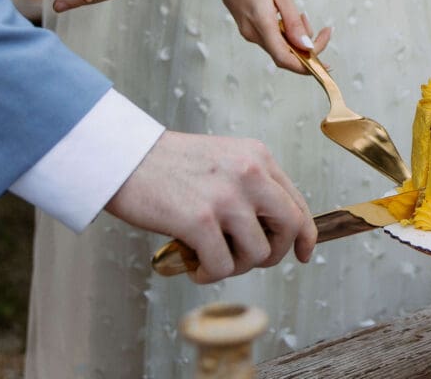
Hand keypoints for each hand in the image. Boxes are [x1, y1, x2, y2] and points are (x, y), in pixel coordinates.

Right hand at [106, 131, 315, 282]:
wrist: (126, 158)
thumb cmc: (170, 164)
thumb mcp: (224, 159)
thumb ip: (251, 184)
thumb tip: (272, 228)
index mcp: (258, 156)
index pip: (297, 202)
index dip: (304, 235)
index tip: (303, 253)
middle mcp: (250, 172)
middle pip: (289, 227)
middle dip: (273, 253)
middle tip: (245, 258)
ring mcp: (227, 196)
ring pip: (257, 253)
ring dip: (236, 266)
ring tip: (211, 257)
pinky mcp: (200, 220)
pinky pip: (223, 266)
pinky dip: (209, 274)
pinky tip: (194, 263)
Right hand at [209, 0, 331, 73]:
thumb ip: (293, 22)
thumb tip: (307, 46)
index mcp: (261, 26)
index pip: (285, 59)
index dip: (307, 66)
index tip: (325, 61)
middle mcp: (253, 34)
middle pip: (284, 54)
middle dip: (305, 46)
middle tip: (319, 26)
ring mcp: (248, 32)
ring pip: (279, 46)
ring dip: (295, 37)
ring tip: (300, 14)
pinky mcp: (247, 27)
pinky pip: (271, 38)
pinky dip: (285, 32)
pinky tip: (286, 14)